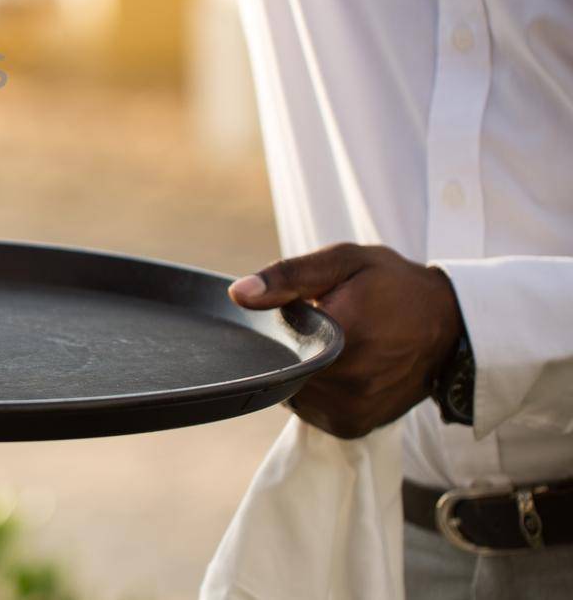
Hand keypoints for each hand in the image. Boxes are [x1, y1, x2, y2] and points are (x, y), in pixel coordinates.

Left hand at [228, 243, 462, 438]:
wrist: (450, 325)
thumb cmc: (392, 285)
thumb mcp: (343, 263)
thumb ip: (288, 276)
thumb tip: (239, 294)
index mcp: (339, 340)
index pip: (271, 346)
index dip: (275, 329)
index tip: (298, 311)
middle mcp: (346, 386)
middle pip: (280, 371)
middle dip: (288, 349)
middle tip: (320, 325)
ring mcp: (350, 412)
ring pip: (292, 392)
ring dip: (301, 371)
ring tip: (335, 346)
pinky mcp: (353, 426)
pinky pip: (310, 409)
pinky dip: (314, 390)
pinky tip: (338, 368)